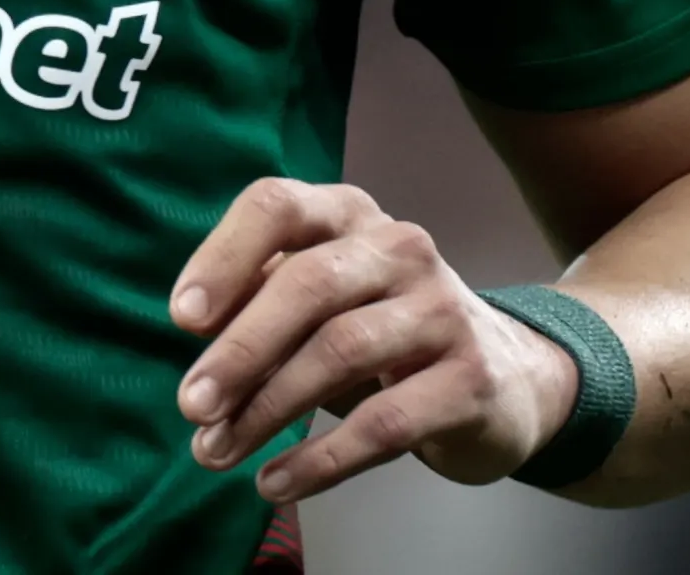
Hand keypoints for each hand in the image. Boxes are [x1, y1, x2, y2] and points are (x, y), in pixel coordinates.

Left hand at [169, 179, 580, 503]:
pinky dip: (321, 458)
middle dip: (240, 350)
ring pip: (341, 351)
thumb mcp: (323, 301)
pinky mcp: (470, 379)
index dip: (223, 258)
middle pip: (307, 284)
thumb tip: (194, 329)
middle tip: (191, 406)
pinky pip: (385, 423)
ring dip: (269, 409)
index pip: (277, 206)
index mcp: (348, 213)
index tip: (181, 317)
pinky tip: (275, 482)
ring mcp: (442, 309)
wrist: (508, 377)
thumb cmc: (383, 332)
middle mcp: (399, 246)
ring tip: (217, 450)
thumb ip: (262, 298)